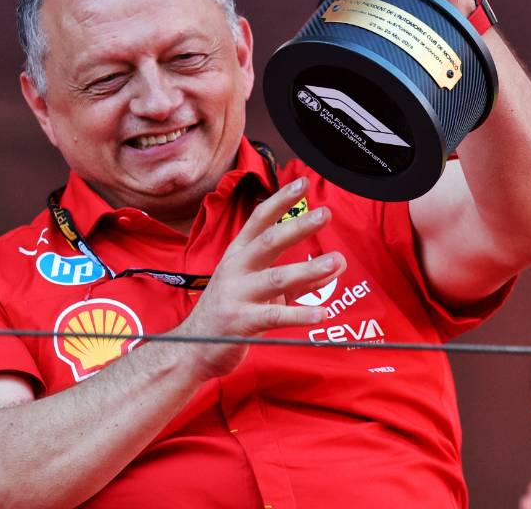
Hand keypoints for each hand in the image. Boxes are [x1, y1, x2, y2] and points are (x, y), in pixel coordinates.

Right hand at [174, 176, 344, 380]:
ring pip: (276, 279)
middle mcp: (235, 269)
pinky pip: (275, 316)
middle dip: (298, 226)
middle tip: (324, 214)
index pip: (259, 220)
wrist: (193, 347)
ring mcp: (236, 295)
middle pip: (268, 241)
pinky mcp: (240, 322)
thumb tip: (336, 264)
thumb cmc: (231, 312)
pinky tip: (322, 312)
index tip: (302, 183)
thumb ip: (299, 277)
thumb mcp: (262, 288)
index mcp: (237, 254)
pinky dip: (300, 314)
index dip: (280, 200)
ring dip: (308, 269)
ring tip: (337, 261)